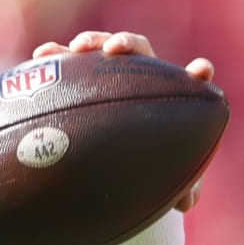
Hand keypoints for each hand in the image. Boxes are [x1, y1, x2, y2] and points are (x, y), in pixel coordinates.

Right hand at [31, 31, 216, 212]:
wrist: (114, 165)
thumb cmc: (148, 169)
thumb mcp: (165, 179)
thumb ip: (182, 189)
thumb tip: (187, 203)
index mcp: (168, 97)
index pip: (188, 81)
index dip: (198, 75)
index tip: (202, 70)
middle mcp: (140, 79)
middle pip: (140, 51)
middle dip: (128, 44)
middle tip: (115, 50)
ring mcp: (110, 75)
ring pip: (102, 49)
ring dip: (92, 41)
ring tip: (76, 48)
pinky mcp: (81, 79)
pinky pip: (68, 62)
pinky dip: (56, 56)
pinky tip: (41, 55)